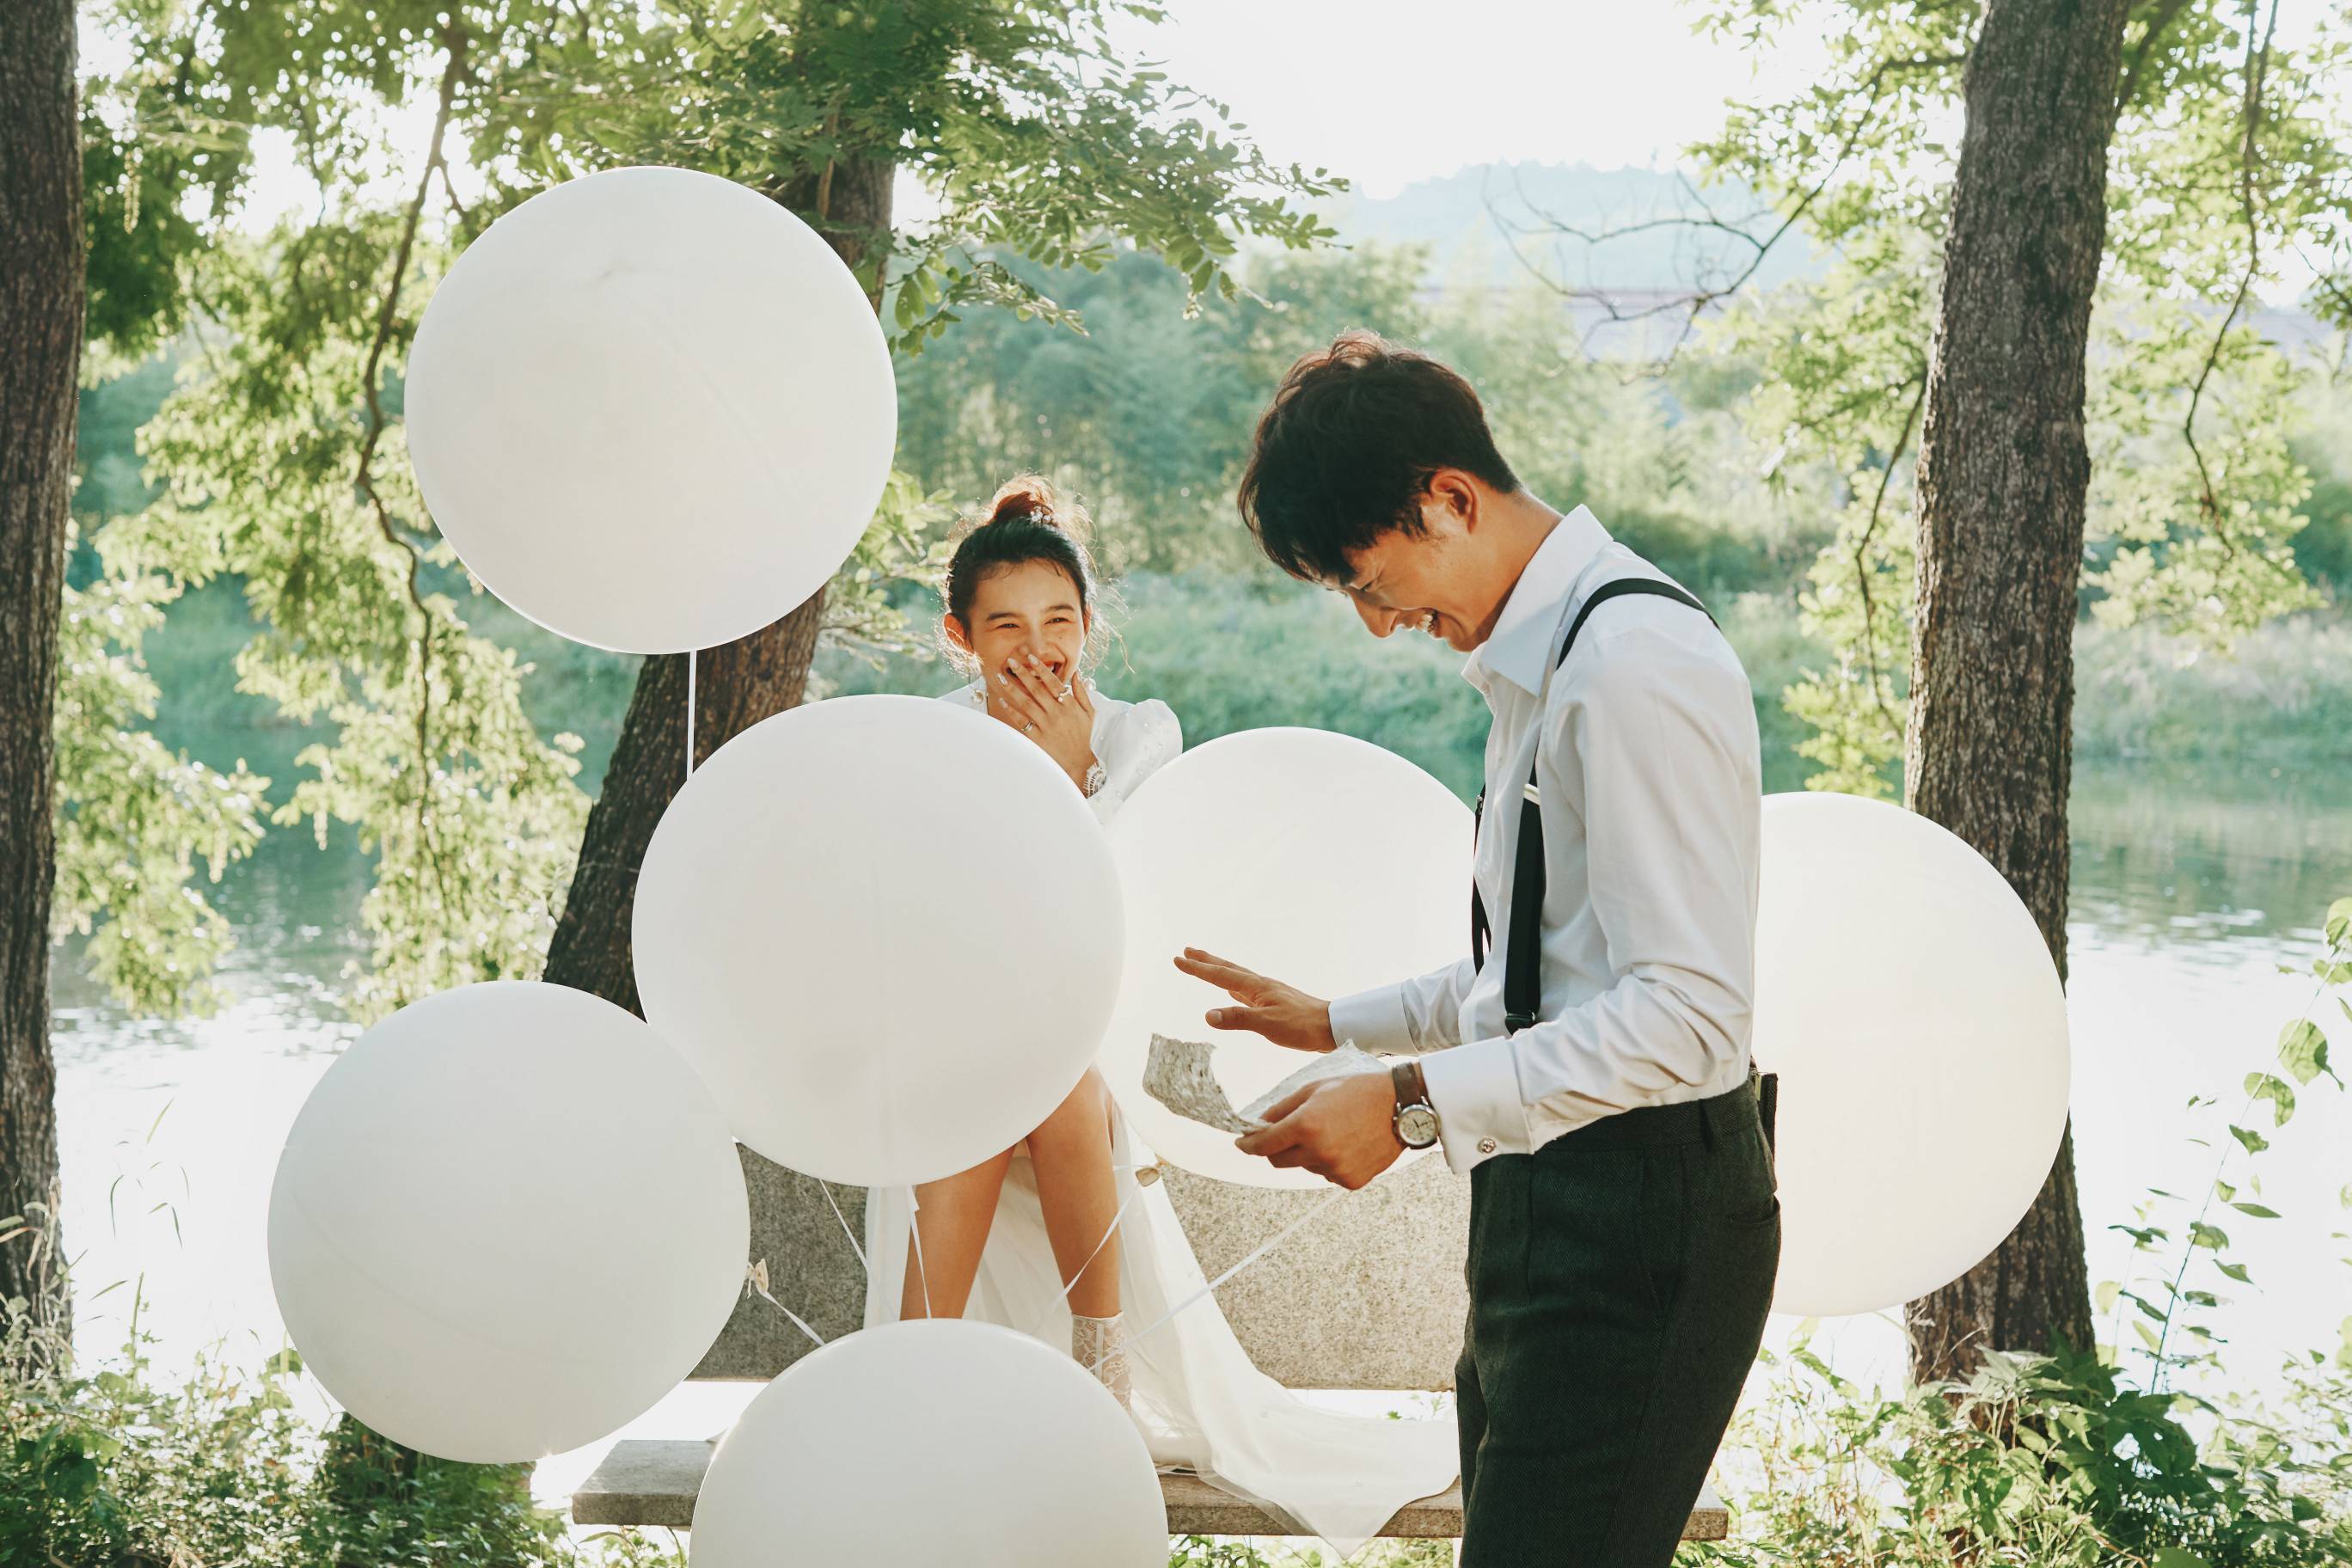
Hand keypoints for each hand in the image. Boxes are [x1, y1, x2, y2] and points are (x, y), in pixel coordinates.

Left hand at [992, 652, 1096, 791]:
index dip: (1042, 669)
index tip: (1031, 658)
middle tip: (1011, 661)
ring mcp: (1047, 726)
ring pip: (1027, 703)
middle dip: (1023, 673)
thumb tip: (1076, 673)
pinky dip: (1012, 711)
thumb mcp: (1089, 713)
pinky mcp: (1038, 738)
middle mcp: (1057, 714)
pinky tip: (1003, 701)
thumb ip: (1081, 692)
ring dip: (1013, 689)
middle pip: (1037, 689)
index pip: (1054, 682)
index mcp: (1070, 705)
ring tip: (1002, 677)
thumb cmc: (1084, 736)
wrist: (1079, 763)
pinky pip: (1022, 722)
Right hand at [1170, 948, 1336, 1052]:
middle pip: (1228, 969)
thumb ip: (1237, 1019)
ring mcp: (1268, 993)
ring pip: (1237, 979)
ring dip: (1219, 971)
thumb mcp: (1267, 1025)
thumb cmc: (1302, 1027)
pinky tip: (1233, 994)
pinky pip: (1246, 992)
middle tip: (1187, 951)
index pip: (1220, 976)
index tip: (1178, 959)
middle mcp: (1261, 986)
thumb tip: (1207, 1015)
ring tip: (1207, 966)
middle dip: (1206, 961)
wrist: (1332, 1027)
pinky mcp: (1275, 1004)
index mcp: (1256, 987)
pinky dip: (1233, 989)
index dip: (1198, 968)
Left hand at [1235, 1073, 1403, 1189]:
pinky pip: (1327, 1174)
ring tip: (1330, 1131)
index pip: (1263, 1144)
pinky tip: (1345, 1144)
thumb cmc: (1357, 1091)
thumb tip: (1258, 1123)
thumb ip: (1282, 1108)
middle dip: (1274, 1149)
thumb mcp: (1315, 1089)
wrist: (1401, 1106)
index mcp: (1306, 1125)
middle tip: (1283, 1135)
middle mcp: (1318, 1151)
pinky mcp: (1350, 1181)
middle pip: (1278, 1161)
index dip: (1248, 1144)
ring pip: (1304, 1166)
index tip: (1242, 1143)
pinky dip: (1328, 1162)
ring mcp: (1335, 1169)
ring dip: (1306, 1153)